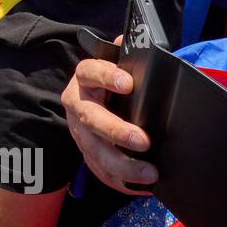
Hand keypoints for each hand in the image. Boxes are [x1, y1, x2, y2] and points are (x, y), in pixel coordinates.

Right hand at [60, 51, 156, 194]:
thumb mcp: (117, 64)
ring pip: (94, 151)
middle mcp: (77, 105)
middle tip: (143, 141)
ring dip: (121, 165)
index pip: (90, 72)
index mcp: (84, 78)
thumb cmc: (113, 82)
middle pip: (91, 119)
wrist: (91, 98)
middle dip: (116, 132)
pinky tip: (141, 187)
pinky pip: (98, 171)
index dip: (107, 77)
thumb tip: (129, 39)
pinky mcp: (86, 153)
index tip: (129, 83)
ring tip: (149, 173)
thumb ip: (124, 54)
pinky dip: (119, 181)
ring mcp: (79, 132)